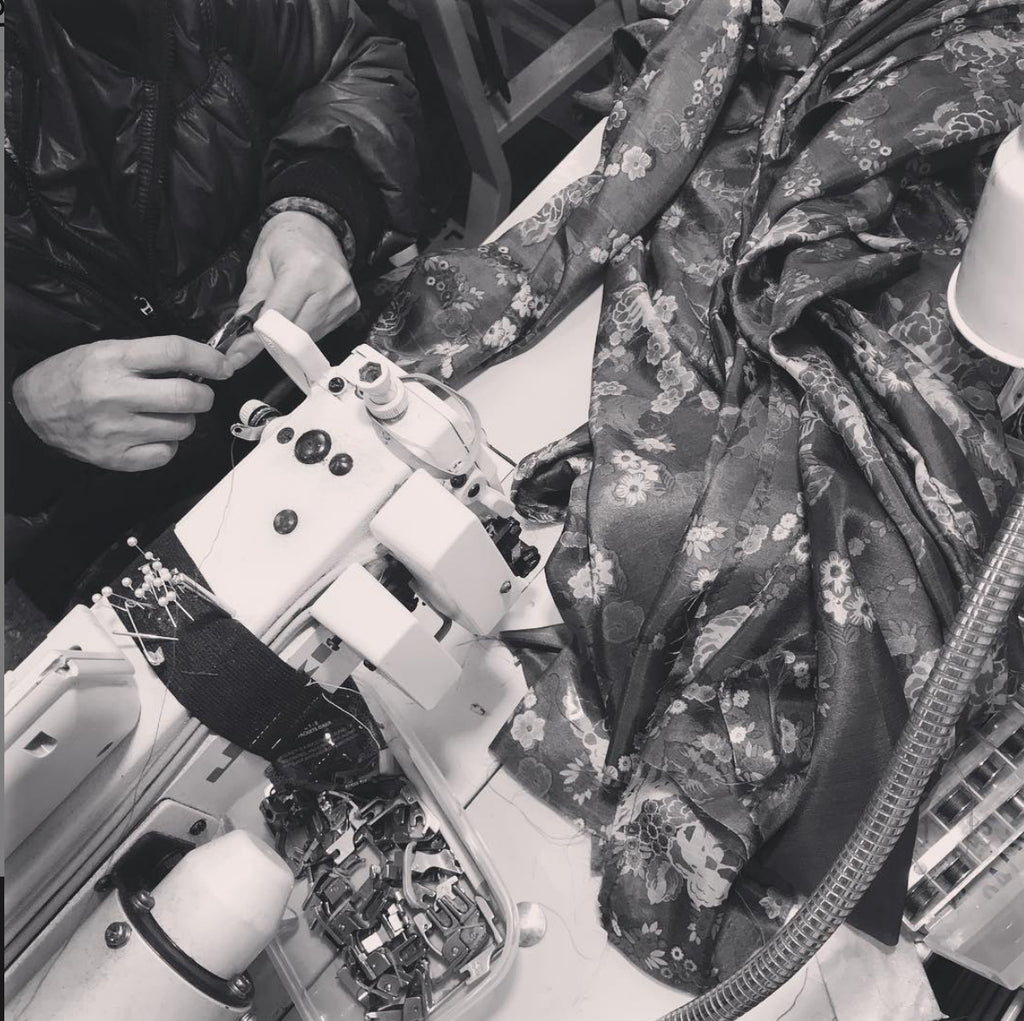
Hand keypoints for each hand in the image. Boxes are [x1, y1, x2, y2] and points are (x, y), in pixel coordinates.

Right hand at [12, 335, 231, 470]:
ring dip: (186, 420)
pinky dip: (169, 443)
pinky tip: (154, 433)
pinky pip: (166, 453)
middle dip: (204, 396)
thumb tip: (201, 364)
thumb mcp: (106, 351)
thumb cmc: (74, 376)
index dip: (207, 358)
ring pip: (182, 427)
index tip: (222, 365)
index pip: (174, 352)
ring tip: (169, 413)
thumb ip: (150, 357)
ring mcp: (116, 430)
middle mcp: (115, 395)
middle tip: (200, 394)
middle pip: (185, 396)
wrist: (32, 410)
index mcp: (114, 360)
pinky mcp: (115, 458)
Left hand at [227, 210, 359, 370]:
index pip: (279, 317)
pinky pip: (323, 331)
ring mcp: (344, 297)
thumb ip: (250, 304)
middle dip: (273, 340)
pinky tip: (301, 313)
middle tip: (256, 339)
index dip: (257, 340)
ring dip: (290, 337)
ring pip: (310, 336)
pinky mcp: (351, 305)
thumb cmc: (285, 241)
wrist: (317, 226)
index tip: (238, 357)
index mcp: (305, 269)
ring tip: (281, 321)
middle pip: (296, 332)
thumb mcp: (259, 266)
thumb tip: (240, 341)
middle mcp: (330, 285)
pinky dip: (306, 330)